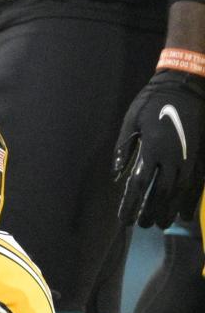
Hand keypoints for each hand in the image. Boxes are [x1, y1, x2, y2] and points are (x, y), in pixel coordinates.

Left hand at [113, 70, 204, 226]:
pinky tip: (184, 214)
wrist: (186, 87)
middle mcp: (173, 158)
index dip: (130, 205)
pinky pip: (197, 185)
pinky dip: (190, 202)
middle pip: (161, 194)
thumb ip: (123, 148)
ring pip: (180, 193)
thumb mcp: (130, 120)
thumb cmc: (153, 101)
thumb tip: (116, 173)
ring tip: (160, 223)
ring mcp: (190, 158)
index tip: (123, 220)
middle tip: (142, 225)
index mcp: (152, 149)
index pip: (138, 185)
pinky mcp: (201, 157)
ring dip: (169, 210)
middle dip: (150, 211)